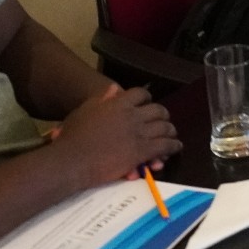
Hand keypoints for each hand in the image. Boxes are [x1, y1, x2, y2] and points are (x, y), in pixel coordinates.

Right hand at [51, 84, 180, 187]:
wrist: (72, 160)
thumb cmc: (73, 136)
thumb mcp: (85, 111)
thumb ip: (102, 99)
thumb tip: (114, 88)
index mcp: (119, 103)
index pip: (140, 94)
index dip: (147, 98)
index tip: (148, 103)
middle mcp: (133, 115)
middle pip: (157, 110)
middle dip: (163, 115)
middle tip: (163, 120)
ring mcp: (139, 133)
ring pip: (165, 127)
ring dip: (170, 130)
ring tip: (172, 134)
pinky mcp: (142, 151)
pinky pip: (165, 146)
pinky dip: (173, 146)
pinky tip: (176, 147)